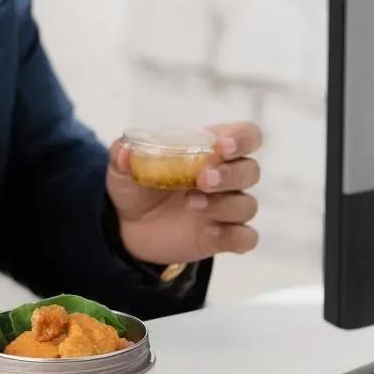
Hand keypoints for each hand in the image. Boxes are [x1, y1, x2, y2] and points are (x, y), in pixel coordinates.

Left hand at [106, 122, 261, 264]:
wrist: (129, 227)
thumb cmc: (137, 187)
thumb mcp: (122, 170)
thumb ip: (123, 155)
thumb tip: (124, 148)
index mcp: (208, 151)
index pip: (245, 136)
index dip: (241, 138)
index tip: (222, 146)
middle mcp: (225, 178)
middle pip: (250, 170)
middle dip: (230, 174)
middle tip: (203, 179)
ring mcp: (225, 209)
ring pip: (247, 205)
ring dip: (224, 204)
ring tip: (191, 203)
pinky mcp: (223, 237)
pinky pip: (245, 237)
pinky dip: (232, 235)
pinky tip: (208, 231)